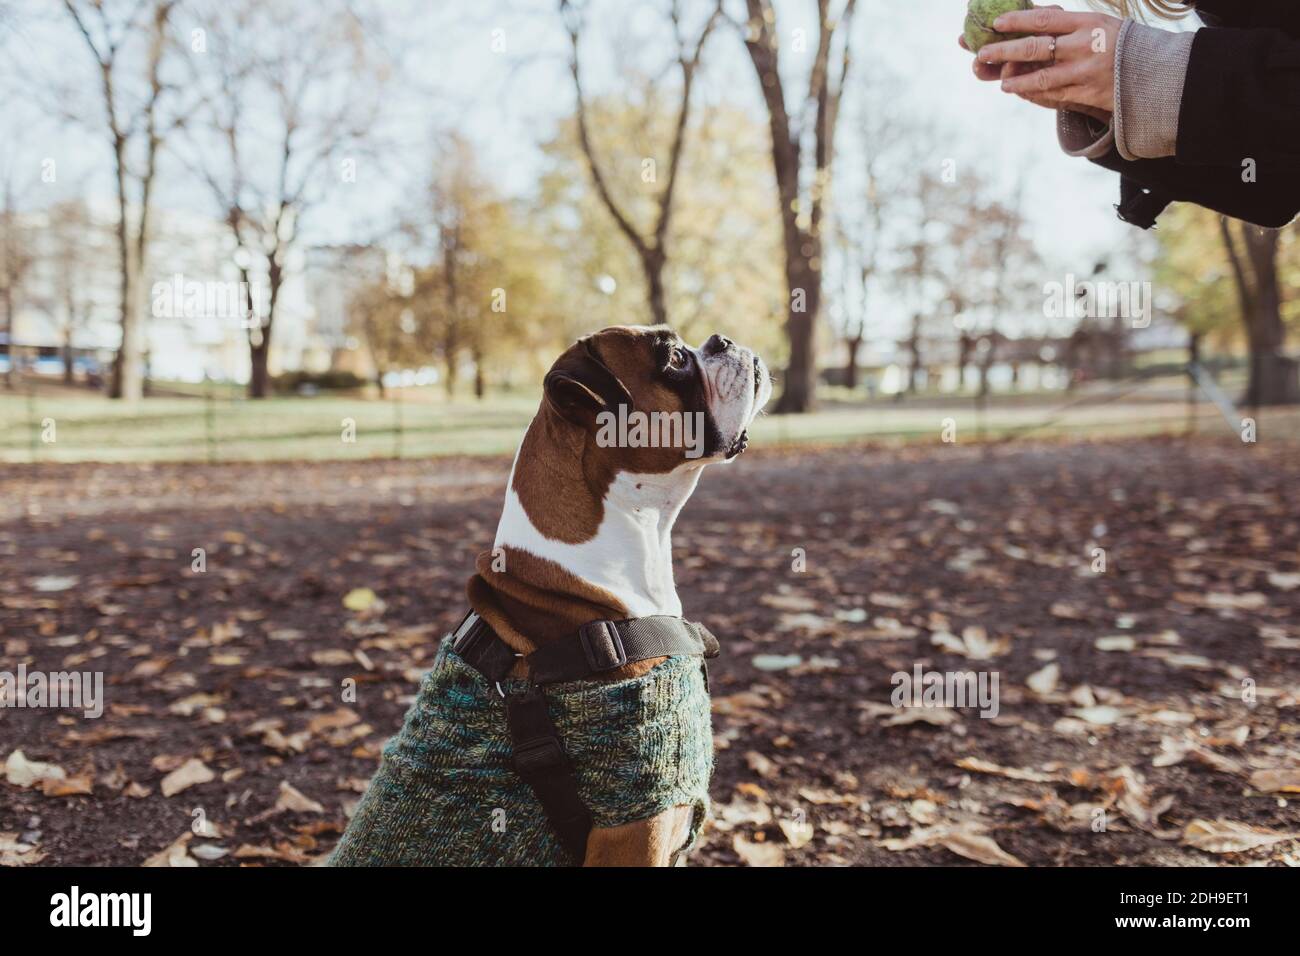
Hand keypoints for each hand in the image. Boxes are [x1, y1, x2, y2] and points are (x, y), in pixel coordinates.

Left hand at [977, 7, 1121, 117]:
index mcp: (1087, 22)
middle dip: (1003, 51)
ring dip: (1015, 79)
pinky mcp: (1087, 93)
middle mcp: (1084, 44)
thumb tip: (1030, 18)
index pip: (1044, 19)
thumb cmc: (1120, 43)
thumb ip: (1066, 24)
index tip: (996, 23)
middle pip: (1034, 48)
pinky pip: (1052, 94)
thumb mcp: (1099, 24)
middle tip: (982, 54)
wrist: (1154, 71)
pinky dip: (1032, 92)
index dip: (1016, 21)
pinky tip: (1019, 90)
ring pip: (1040, 77)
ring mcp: (1084, 71)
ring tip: (1000, 82)